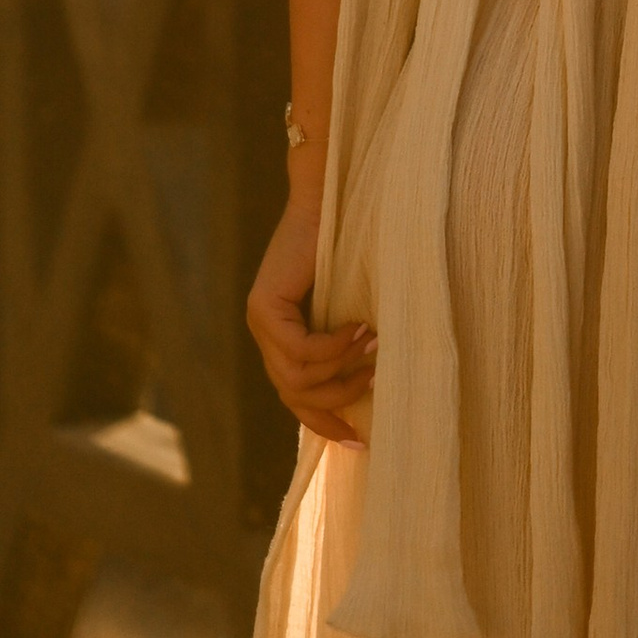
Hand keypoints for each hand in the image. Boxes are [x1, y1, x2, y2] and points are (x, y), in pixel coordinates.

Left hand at [246, 189, 374, 444]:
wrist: (331, 197)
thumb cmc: (351, 246)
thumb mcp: (350, 309)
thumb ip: (346, 344)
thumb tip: (372, 388)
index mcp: (282, 338)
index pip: (296, 398)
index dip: (325, 423)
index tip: (358, 440)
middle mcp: (264, 334)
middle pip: (295, 395)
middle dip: (338, 401)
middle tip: (376, 382)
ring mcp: (261, 322)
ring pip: (298, 379)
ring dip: (343, 370)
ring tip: (375, 347)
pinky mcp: (264, 307)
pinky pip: (302, 351)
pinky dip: (336, 347)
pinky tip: (361, 328)